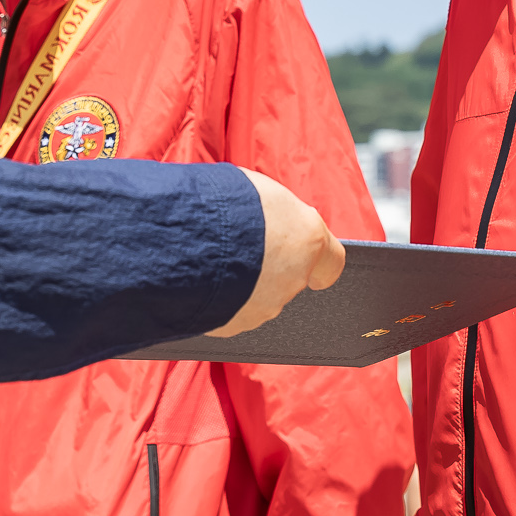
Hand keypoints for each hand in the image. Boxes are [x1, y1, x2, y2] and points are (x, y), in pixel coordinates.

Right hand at [207, 169, 345, 337]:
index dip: (319, 258)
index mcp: (307, 239)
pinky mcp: (233, 325)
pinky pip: (230, 309)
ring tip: (212, 256)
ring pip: (257, 295)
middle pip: (288, 275)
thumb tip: (268, 216)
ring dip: (242, 281)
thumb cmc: (223, 202)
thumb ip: (273, 212)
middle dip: (268, 263)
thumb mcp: (257, 190)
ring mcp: (263, 306)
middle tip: (241, 243)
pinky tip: (200, 277)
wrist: (183, 239)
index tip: (308, 254)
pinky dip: (220, 297)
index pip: (332, 260)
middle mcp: (292, 278)